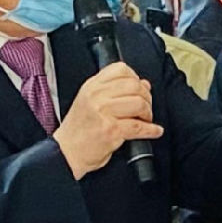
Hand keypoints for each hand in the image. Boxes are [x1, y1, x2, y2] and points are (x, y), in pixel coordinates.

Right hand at [53, 62, 163, 179]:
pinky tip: (154, 131)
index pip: (121, 69)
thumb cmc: (79, 130)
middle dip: (146, 97)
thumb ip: (115, 90)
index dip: (136, 78)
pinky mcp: (111, 130)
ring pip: (139, 104)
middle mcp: (97, 96)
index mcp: (92, 86)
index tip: (140, 89)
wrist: (66, 153)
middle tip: (145, 108)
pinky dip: (151, 130)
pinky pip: (139, 126)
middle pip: (134, 86)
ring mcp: (103, 113)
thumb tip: (144, 84)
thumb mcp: (90, 101)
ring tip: (145, 120)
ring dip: (148, 113)